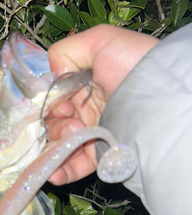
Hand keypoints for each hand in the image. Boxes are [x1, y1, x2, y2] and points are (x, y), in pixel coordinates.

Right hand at [46, 24, 158, 184]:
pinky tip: (52, 174)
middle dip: (56, 123)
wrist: (163, 93)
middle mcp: (85, 112)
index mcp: (81, 88)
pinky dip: (60, 172)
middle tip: (72, 120)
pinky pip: (75, 167)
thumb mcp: (99, 41)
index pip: (52, 101)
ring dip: (56, 145)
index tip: (63, 103)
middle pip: (52, 124)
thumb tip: (53, 76)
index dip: (51, 103)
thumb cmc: (134, 63)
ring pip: (60, 146)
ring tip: (73, 136)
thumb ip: (65, 52)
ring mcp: (92, 134)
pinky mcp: (100, 154)